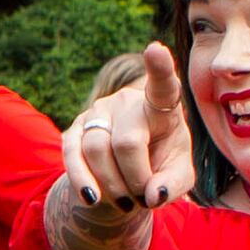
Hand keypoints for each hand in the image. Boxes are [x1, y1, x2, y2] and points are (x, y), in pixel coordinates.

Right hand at [56, 42, 195, 213]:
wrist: (127, 175)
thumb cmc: (161, 166)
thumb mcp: (178, 176)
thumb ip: (173, 184)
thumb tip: (152, 194)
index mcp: (161, 107)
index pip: (162, 85)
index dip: (159, 68)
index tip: (155, 49)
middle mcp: (126, 102)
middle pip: (126, 142)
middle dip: (135, 178)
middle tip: (143, 197)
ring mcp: (96, 113)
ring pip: (96, 150)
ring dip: (112, 186)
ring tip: (125, 201)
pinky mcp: (73, 131)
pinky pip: (71, 155)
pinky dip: (82, 181)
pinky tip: (92, 198)